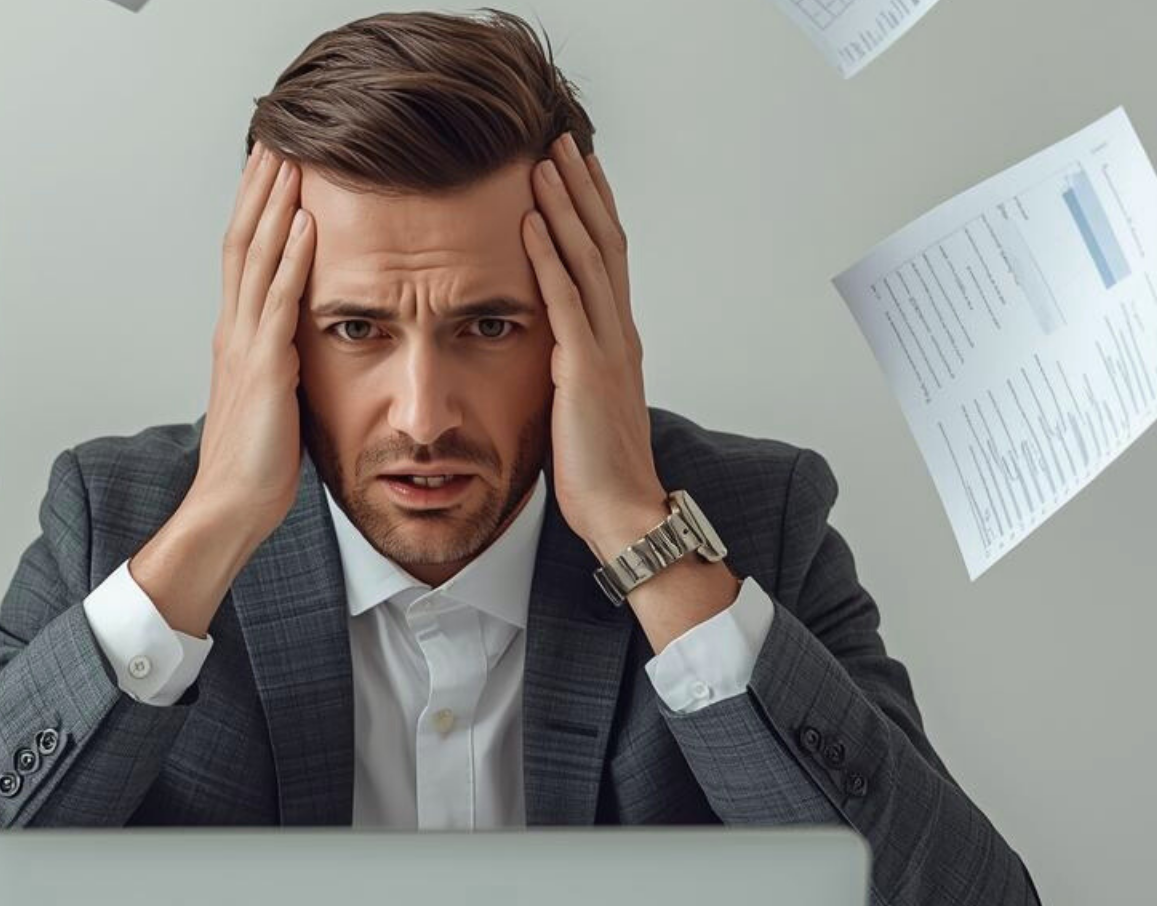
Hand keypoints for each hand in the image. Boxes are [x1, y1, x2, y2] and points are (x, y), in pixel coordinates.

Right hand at [189, 142, 315, 542]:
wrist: (229, 506)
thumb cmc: (254, 465)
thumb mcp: (272, 400)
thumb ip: (280, 364)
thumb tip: (300, 346)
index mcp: (236, 338)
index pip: (243, 257)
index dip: (256, 210)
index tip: (271, 169)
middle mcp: (234, 331)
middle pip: (242, 241)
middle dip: (260, 189)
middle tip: (275, 140)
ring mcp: (245, 347)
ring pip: (256, 258)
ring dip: (275, 206)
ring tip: (291, 161)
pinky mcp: (264, 368)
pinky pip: (278, 302)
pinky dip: (292, 259)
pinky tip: (307, 225)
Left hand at [522, 134, 669, 562]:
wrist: (626, 513)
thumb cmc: (601, 473)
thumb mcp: (586, 408)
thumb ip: (577, 371)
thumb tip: (558, 352)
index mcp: (618, 342)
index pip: (608, 260)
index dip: (594, 211)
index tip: (578, 170)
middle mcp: (618, 334)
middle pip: (603, 243)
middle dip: (582, 189)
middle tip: (562, 141)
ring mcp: (606, 349)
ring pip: (588, 259)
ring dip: (565, 206)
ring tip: (545, 162)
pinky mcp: (586, 369)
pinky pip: (565, 301)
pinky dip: (547, 257)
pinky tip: (530, 222)